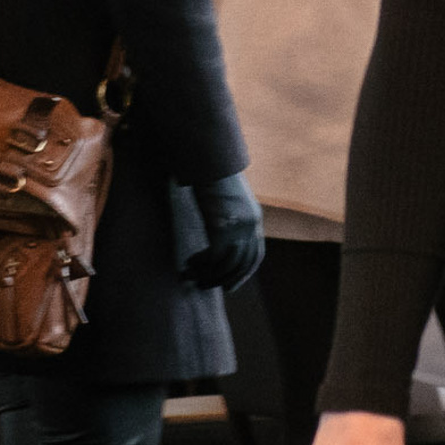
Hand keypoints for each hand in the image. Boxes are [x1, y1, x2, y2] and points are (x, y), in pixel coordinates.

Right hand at [176, 173, 264, 290]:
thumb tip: (218, 228)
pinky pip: (213, 259)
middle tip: (206, 286)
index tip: (230, 285)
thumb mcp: (227, 197)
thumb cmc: (213, 174)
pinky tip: (188, 264)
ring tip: (191, 277)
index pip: (255, 256)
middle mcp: (250, 226)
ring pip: (227, 266)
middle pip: (242, 265)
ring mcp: (237, 228)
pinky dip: (201, 266)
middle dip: (225, 280)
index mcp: (254, 218)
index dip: (244, 273)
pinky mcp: (221, 229)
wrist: (209, 158)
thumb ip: (229, 214)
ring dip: (208, 276)